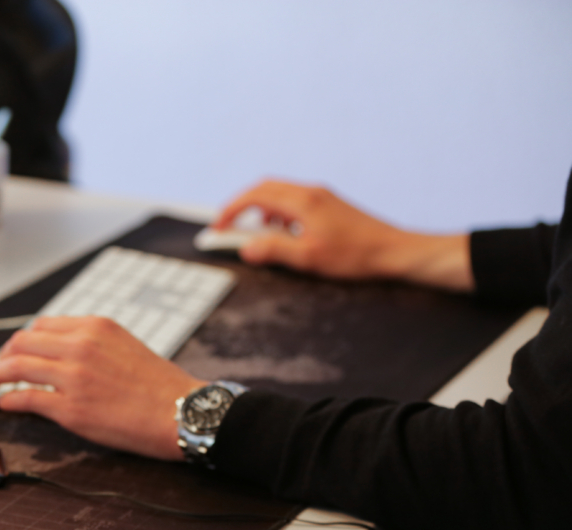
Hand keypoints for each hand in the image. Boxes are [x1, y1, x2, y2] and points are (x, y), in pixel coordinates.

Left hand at [0, 316, 204, 460]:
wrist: (181, 412)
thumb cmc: (160, 385)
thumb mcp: (125, 345)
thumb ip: (92, 343)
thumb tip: (61, 352)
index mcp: (95, 327)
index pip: (43, 325)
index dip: (25, 339)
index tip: (18, 350)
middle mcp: (81, 346)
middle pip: (23, 341)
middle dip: (4, 355)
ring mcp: (73, 377)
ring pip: (17, 366)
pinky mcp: (70, 409)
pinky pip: (25, 398)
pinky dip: (8, 400)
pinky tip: (4, 403)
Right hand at [214, 180, 472, 292]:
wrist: (394, 251)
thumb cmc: (355, 256)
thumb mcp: (308, 259)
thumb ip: (273, 250)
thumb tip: (245, 247)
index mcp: (303, 202)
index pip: (255, 196)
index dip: (231, 210)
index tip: (219, 227)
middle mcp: (311, 193)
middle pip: (265, 188)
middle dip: (242, 206)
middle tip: (229, 227)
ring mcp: (322, 197)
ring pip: (280, 194)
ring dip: (261, 210)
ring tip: (258, 234)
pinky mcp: (330, 205)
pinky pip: (295, 201)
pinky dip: (279, 214)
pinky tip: (286, 234)